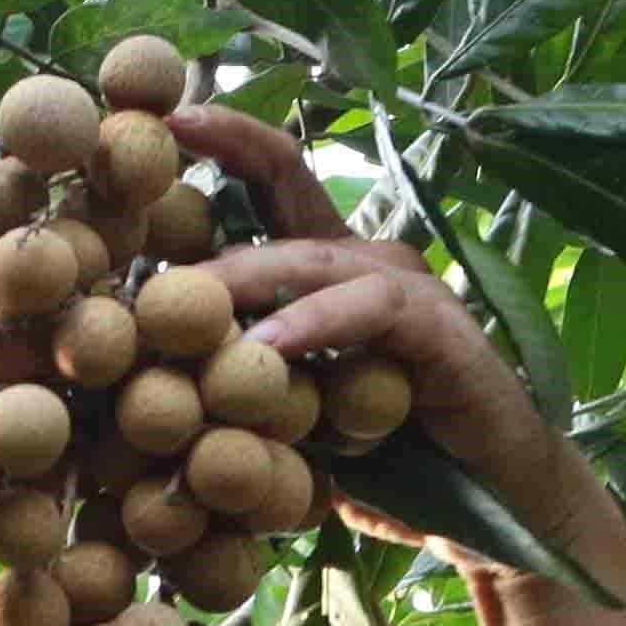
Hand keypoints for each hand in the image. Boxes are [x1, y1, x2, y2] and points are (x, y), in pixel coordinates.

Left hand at [171, 105, 625, 596]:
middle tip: (138, 183)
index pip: (273, 180)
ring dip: (246, 275)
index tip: (164, 116)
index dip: (225, 139)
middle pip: (285, 194)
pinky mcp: (439, 330)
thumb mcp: (290, 423)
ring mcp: (408, 289)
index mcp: (329, 269)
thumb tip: (137, 386)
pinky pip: (368, 311)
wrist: (488, 509)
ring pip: (314, 257)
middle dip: (216, 178)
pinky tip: (265, 349)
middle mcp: (368, 261)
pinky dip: (313, 326)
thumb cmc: (382, 467)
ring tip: (186, 297)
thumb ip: (233, 390)